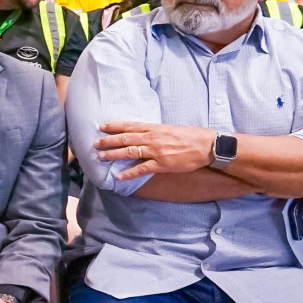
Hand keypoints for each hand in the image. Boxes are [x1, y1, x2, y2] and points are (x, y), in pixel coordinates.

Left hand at [94, 122, 217, 179]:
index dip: (115, 126)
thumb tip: (143, 133)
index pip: (130, 125)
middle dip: (108, 141)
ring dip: (113, 155)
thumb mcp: (170, 129)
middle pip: (125, 138)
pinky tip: (118, 176)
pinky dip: (128, 173)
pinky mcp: (162, 164)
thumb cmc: (191, 136)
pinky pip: (141, 169)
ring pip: (129, 152)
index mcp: (155, 128)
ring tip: (101, 157)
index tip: (102, 126)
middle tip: (95, 143)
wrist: (208, 145)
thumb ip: (156, 131)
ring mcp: (156, 151)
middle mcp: (153, 138)